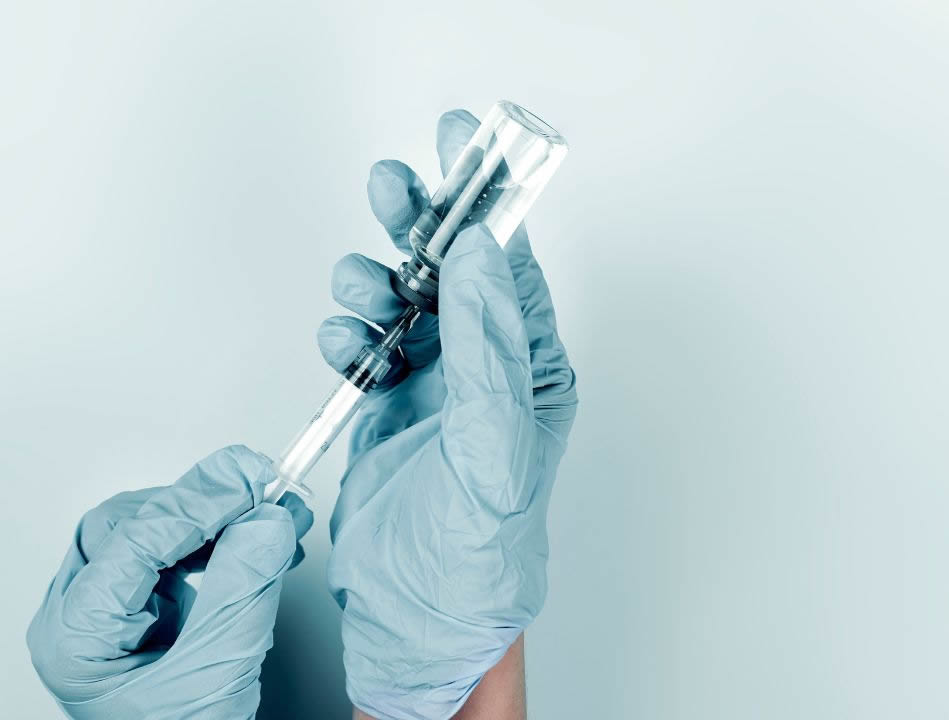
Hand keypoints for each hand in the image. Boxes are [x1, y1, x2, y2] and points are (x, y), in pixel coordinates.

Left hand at [27, 445, 312, 718]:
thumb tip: (265, 519)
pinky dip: (214, 541)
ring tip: (269, 516)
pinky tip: (251, 541)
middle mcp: (78, 618)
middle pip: (129, 524)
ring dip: (212, 519)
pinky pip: (169, 554)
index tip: (253, 478)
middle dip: (201, 503)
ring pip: (148, 532)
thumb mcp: (218, 668)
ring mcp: (104, 612)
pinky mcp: (137, 610)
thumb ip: (241, 588)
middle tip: (261, 486)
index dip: (199, 502)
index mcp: (76, 637)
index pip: (133, 540)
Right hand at [318, 109, 576, 718]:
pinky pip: (367, 340)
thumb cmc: (480, 549)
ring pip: (404, 298)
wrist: (421, 613)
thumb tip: (479, 256)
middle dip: (422, 221)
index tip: (467, 147)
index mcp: (534, 369)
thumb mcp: (493, 441)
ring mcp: (438, 384)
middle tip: (396, 186)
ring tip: (361, 289)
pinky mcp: (392, 403)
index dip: (488, 202)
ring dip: (375, 281)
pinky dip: (349, 330)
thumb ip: (486, 344)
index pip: (513, 266)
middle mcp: (489, 369)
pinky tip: (347, 340)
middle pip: (454, 267)